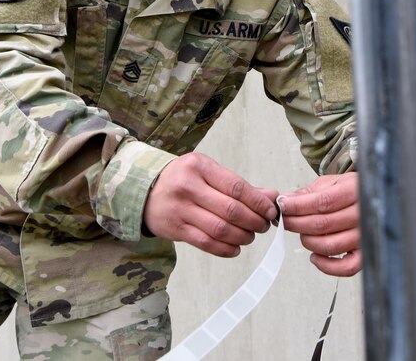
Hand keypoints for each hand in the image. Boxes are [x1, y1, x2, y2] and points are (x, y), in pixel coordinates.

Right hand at [142, 153, 278, 257]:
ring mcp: (180, 209)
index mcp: (200, 167)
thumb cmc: (183, 179)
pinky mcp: (175, 229)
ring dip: (242, 236)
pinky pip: (206, 243)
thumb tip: (272, 196)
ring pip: (220, 229)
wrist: (144, 190)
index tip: (271, 211)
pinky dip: (225, 249)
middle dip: (254, 221)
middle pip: (231, 210)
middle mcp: (188, 186)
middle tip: (263, 226)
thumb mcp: (208, 172)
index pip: (237, 187)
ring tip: (250, 236)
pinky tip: (235, 248)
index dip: (258, 202)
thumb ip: (239, 185)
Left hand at [279, 172, 360, 276]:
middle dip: (297, 223)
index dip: (298, 206)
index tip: (282, 206)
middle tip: (284, 220)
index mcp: (355, 191)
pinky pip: (346, 268)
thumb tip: (286, 200)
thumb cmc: (351, 191)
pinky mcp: (364, 255)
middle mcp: (363, 215)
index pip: (323, 202)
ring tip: (301, 234)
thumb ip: (309, 192)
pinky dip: (326, 266)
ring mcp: (365, 236)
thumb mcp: (332, 183)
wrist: (375, 198)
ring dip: (308, 241)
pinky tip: (314, 256)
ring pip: (329, 246)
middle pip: (323, 224)